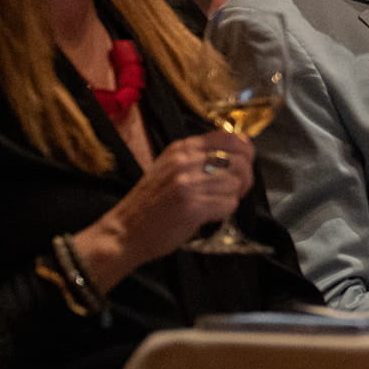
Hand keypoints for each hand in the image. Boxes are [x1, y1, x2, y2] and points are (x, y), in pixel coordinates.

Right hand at [71, 132, 254, 286]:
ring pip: (236, 184)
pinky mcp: (192, 206)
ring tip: (215, 204)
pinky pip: (228, 204)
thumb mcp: (170, 167)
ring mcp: (188, 183)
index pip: (229, 137)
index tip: (244, 164)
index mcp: (181, 148)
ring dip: (232, 197)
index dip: (245, 152)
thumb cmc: (150, 203)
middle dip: (244, 178)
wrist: (124, 232)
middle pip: (239, 161)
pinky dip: (224, 212)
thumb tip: (238, 154)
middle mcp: (185, 161)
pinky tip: (209, 215)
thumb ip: (199, 157)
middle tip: (235, 191)